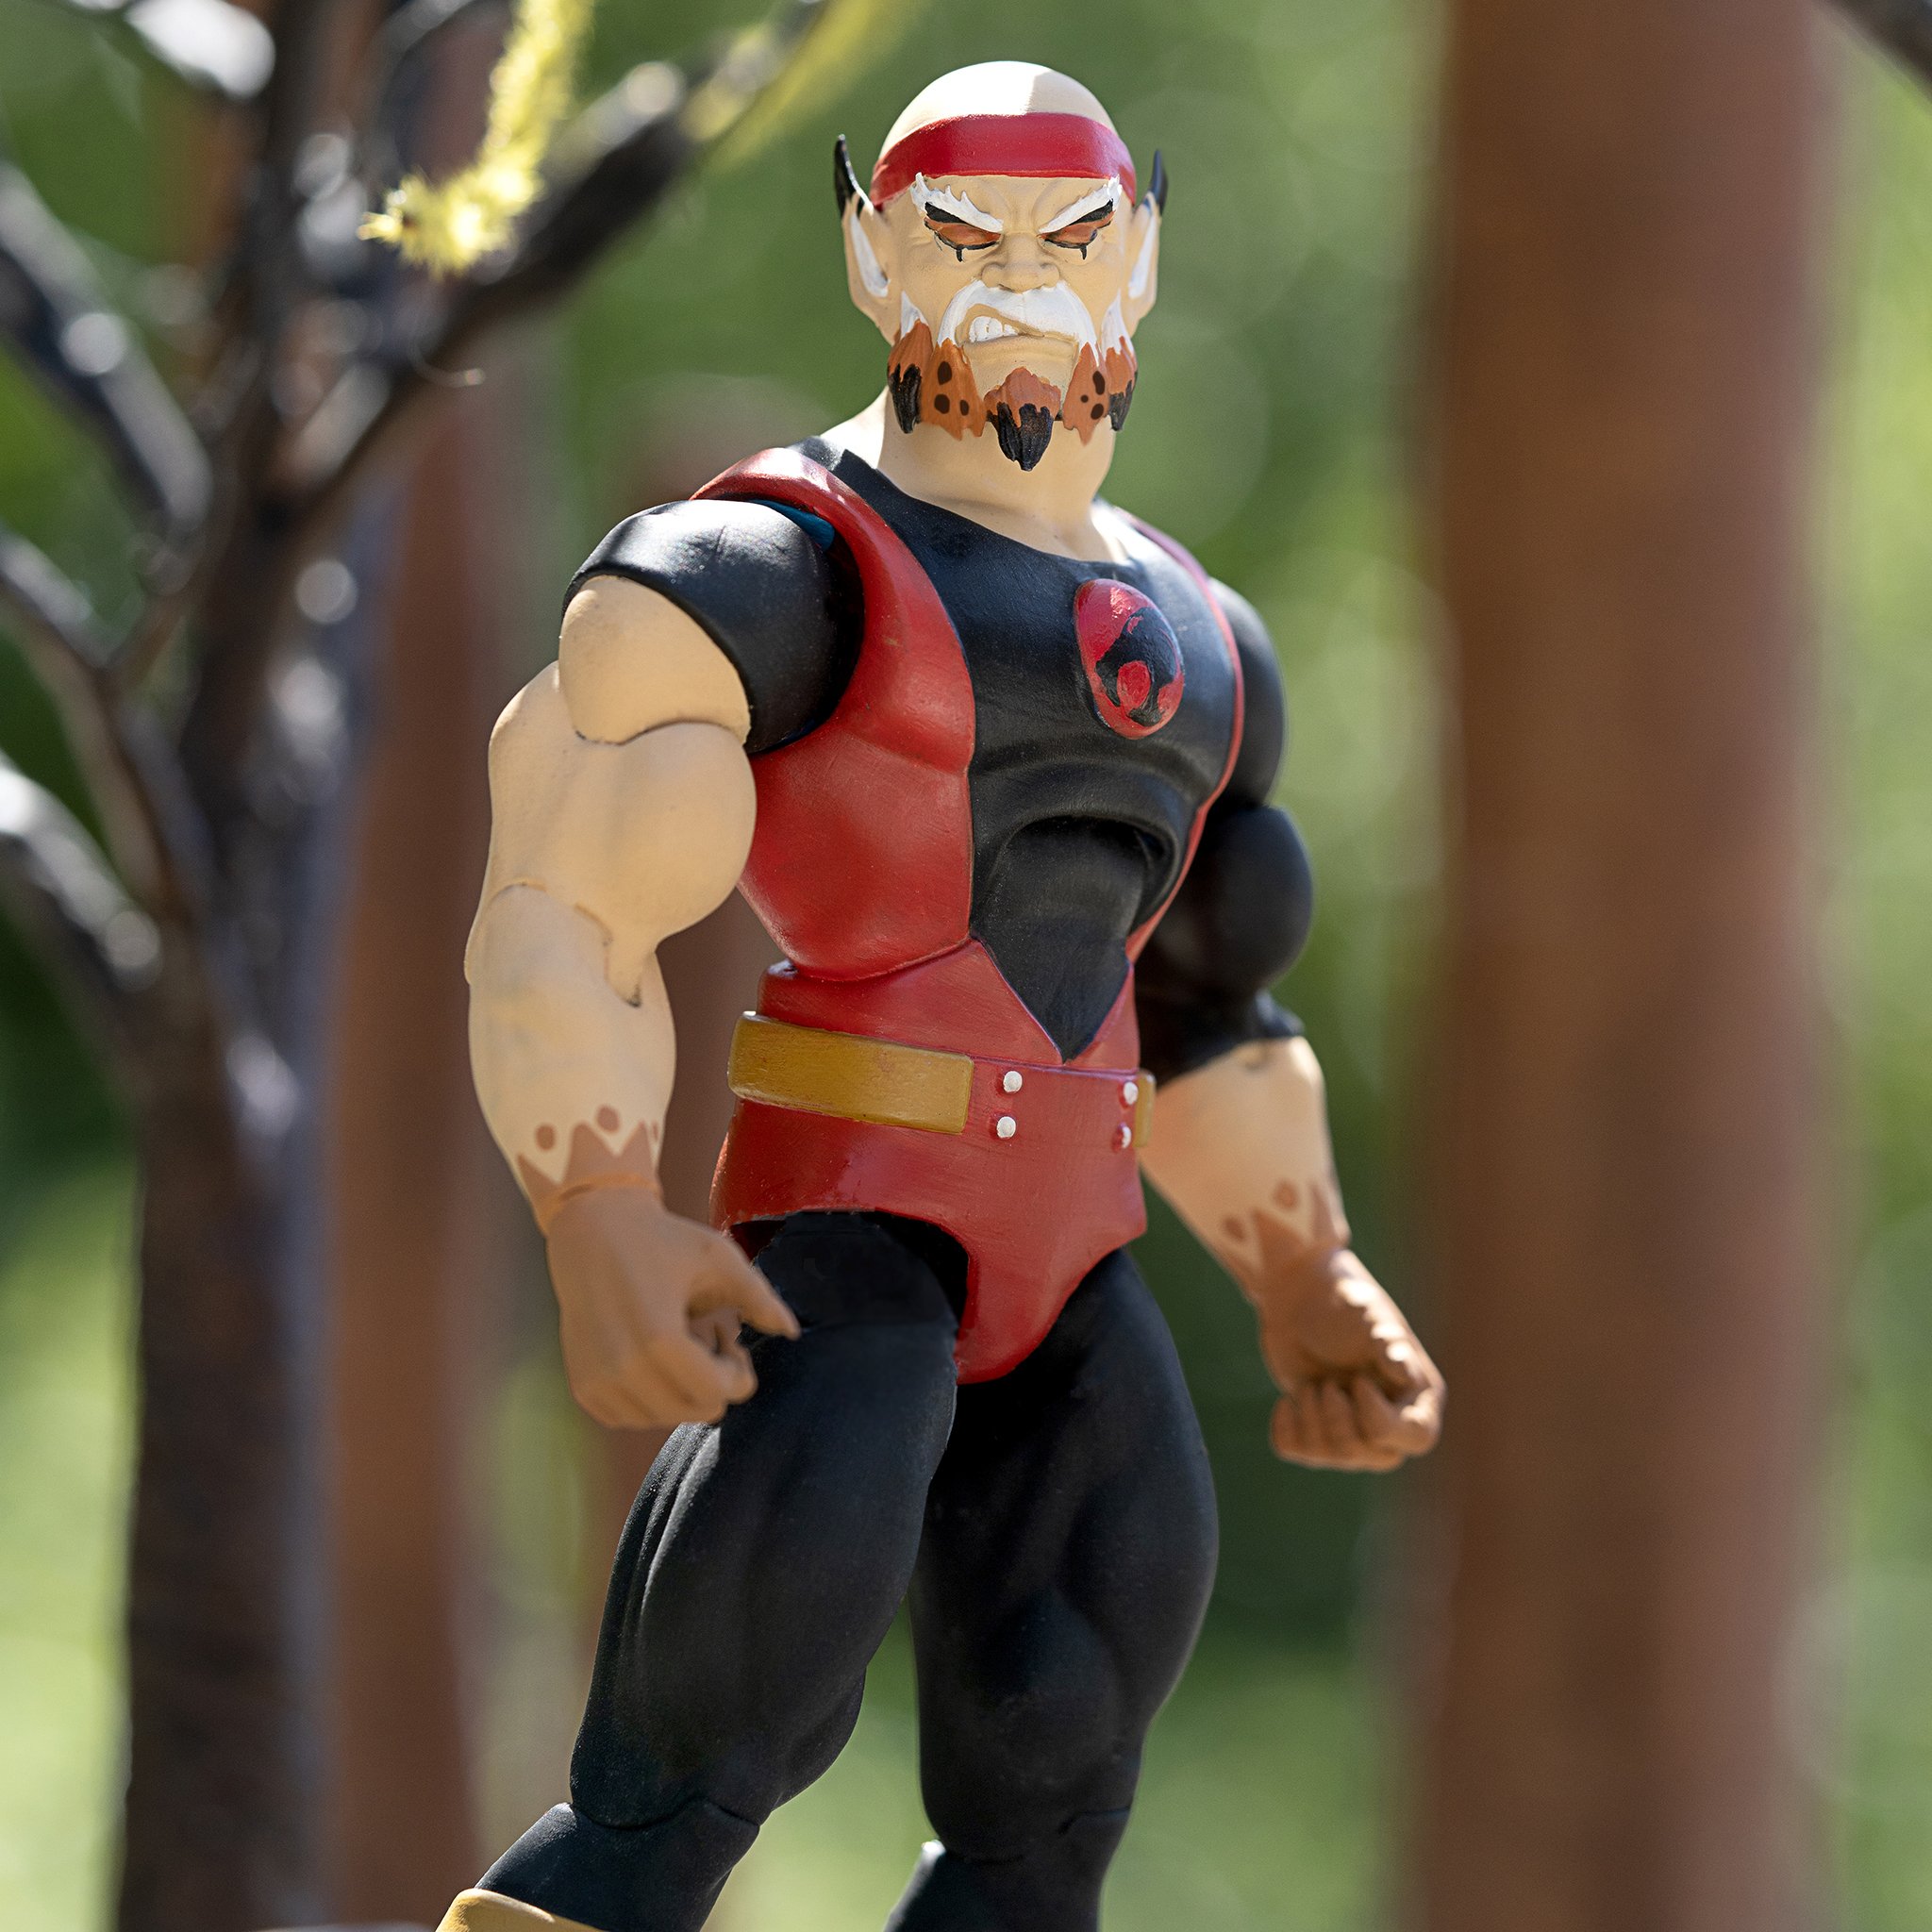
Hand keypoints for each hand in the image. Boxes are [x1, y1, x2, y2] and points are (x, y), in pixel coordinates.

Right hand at [545, 1185, 798, 1428]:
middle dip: (714, 1381)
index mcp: (658, 1340)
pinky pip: (632, 1417)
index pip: (716, 1395)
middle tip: (708, 1337)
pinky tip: (653, 1356)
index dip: (738, 1373)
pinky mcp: (583, 1388)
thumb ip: (759, 1296)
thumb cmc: (662, 1241)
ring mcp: (598, 1383)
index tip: (728, 1335)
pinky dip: (652, 1396)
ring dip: (681, 1388)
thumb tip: (792, 1332)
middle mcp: (622, 1370)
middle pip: (695, 1412)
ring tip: (680, 1342)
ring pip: (664, 1418)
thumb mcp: (718, 1257)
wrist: (592, 1231)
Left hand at [1255, 1246, 1443, 1471]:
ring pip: (1338, 1458)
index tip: (1356, 1381)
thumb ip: (1388, 1342)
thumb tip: (1404, 1369)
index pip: (1418, 1437)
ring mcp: (1354, 1428)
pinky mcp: (1315, 1431)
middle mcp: (1392, 1418)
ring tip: (1309, 1387)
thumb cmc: (1344, 1303)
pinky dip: (1286, 1429)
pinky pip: (1299, 1454)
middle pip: (1378, 1459)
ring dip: (1314, 1421)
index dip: (1382, 1419)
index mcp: (1417, 1395)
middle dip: (1341, 1423)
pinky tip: (1286, 1401)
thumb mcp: (1369, 1316)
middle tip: (1324, 1385)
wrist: (1301, 1296)